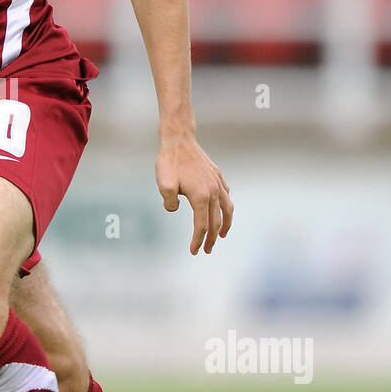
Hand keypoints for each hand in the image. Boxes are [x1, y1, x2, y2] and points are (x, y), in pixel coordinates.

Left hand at [156, 136, 232, 254]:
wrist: (179, 140)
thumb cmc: (169, 162)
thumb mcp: (163, 185)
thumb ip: (169, 203)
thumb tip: (173, 209)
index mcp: (201, 197)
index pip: (202, 226)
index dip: (198, 240)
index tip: (194, 251)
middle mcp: (213, 192)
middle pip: (216, 221)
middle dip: (212, 238)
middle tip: (207, 250)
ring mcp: (217, 183)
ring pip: (227, 209)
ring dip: (226, 224)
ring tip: (223, 235)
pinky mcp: (217, 175)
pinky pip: (226, 194)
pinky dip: (226, 205)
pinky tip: (223, 208)